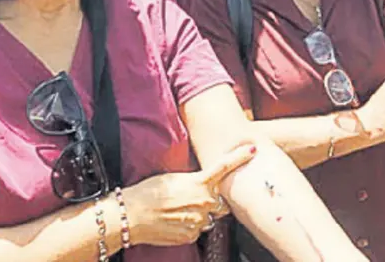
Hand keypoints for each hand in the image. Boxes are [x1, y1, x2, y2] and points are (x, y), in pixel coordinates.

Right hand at [125, 144, 254, 246]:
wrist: (132, 215)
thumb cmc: (148, 192)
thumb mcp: (173, 178)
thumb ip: (194, 182)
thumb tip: (203, 186)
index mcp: (199, 182)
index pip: (225, 167)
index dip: (240, 157)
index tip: (252, 150)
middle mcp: (204, 202)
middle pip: (222, 202)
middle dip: (214, 201)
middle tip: (196, 199)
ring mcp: (200, 221)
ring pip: (210, 218)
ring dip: (201, 215)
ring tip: (180, 211)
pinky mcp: (192, 235)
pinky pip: (198, 231)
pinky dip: (191, 226)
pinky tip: (175, 221)